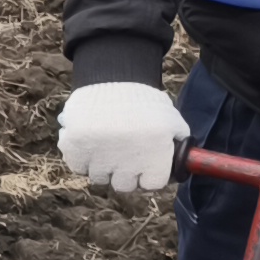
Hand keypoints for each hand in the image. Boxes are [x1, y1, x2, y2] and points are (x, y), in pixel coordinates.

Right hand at [54, 81, 187, 192]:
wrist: (114, 74)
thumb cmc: (144, 98)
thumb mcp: (171, 119)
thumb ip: (178, 142)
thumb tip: (182, 163)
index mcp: (154, 159)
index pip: (152, 184)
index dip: (148, 174)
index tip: (145, 164)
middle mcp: (128, 165)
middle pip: (124, 185)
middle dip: (124, 172)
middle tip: (123, 154)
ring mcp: (100, 160)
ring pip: (99, 178)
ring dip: (102, 165)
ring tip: (105, 145)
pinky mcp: (76, 150)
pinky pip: (79, 166)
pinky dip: (82, 157)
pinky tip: (90, 142)